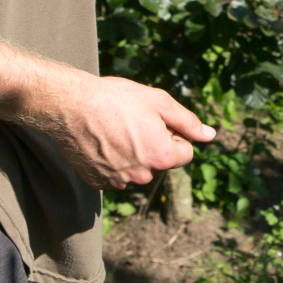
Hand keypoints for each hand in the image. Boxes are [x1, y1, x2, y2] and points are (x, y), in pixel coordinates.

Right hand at [38, 74, 216, 189]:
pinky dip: (112, 161)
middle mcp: (143, 176)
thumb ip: (188, 122)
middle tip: (132, 121)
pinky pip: (115, 174)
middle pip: (160, 161)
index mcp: (162, 157)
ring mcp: (119, 182)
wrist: (72, 105)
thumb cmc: (117, 99)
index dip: (173, 133)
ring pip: (137, 169)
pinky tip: (102, 141)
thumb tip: (210, 135)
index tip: (154, 119)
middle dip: (153, 145)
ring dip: (132, 154)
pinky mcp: (98, 183)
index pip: (185, 152)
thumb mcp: (159, 102)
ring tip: (114, 130)